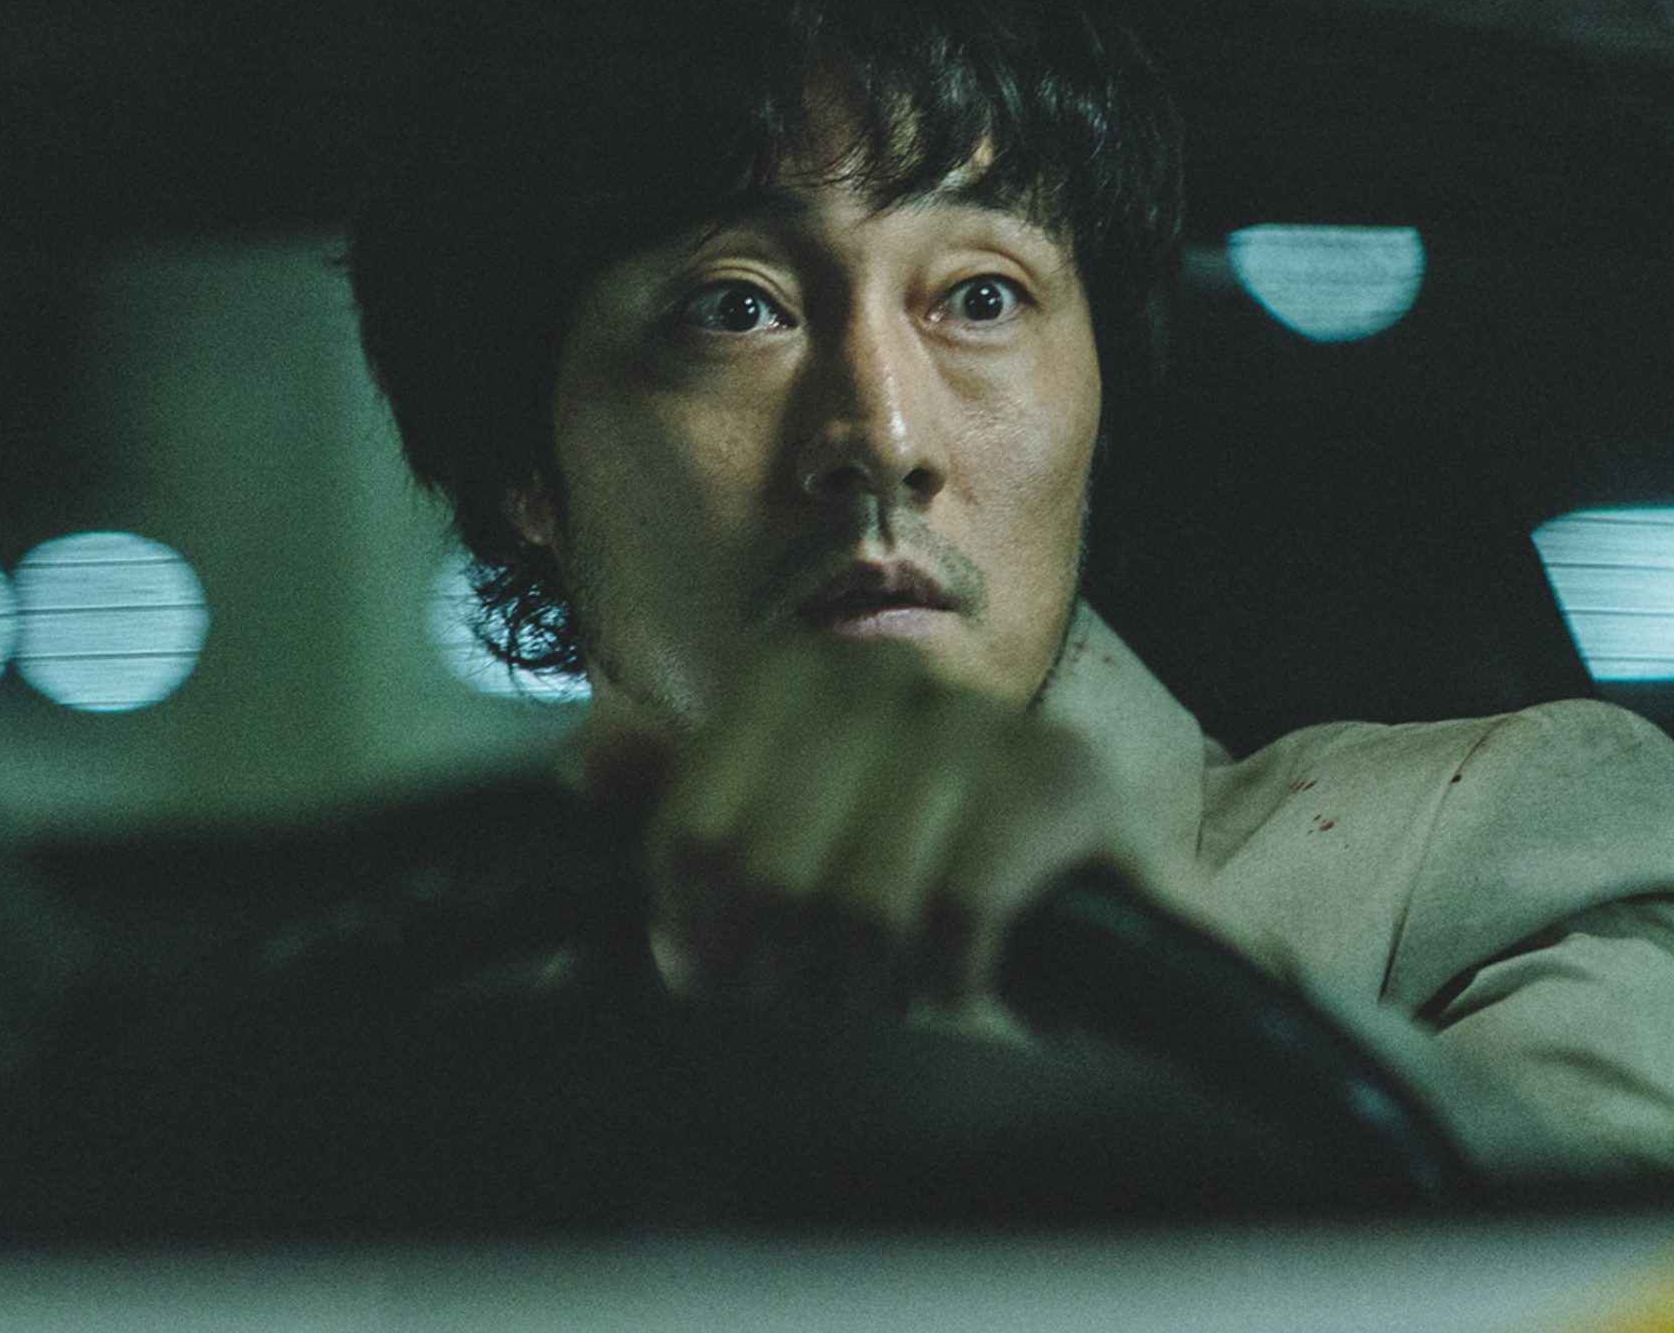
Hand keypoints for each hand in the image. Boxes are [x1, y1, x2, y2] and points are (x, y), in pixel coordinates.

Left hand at [572, 639, 1159, 1014]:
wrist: (1087, 929)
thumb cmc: (905, 894)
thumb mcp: (775, 861)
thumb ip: (681, 815)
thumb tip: (586, 762)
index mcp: (794, 679)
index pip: (691, 833)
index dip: (697, 937)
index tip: (727, 978)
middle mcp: (885, 675)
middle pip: (768, 870)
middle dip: (785, 969)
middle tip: (817, 997)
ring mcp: (984, 717)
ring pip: (867, 891)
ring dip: (871, 980)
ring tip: (888, 992)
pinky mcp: (1070, 774)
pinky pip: (966, 898)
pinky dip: (953, 971)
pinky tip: (963, 978)